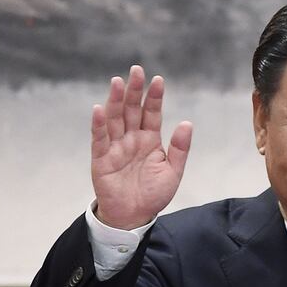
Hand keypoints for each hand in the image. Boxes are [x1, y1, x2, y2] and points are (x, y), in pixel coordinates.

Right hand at [90, 65, 192, 229]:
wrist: (134, 216)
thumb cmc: (153, 195)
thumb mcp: (173, 172)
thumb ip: (179, 148)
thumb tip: (187, 123)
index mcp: (150, 140)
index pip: (151, 113)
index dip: (154, 97)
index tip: (158, 80)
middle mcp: (132, 139)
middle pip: (132, 110)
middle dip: (134, 91)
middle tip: (136, 70)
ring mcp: (116, 147)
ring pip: (115, 119)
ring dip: (115, 100)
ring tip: (118, 82)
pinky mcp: (101, 159)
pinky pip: (99, 139)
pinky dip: (99, 125)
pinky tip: (100, 109)